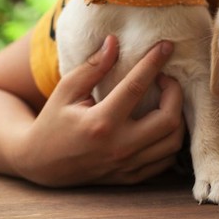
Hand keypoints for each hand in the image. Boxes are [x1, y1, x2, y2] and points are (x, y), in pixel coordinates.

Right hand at [12, 35, 185, 185]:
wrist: (41, 165)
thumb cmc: (53, 121)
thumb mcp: (66, 90)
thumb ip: (93, 67)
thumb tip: (115, 42)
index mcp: (100, 123)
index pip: (136, 87)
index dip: (154, 62)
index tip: (167, 46)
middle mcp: (118, 147)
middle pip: (169, 120)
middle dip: (175, 93)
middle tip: (166, 79)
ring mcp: (127, 165)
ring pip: (173, 142)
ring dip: (177, 117)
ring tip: (167, 100)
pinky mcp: (131, 177)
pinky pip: (166, 160)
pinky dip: (170, 140)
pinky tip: (162, 123)